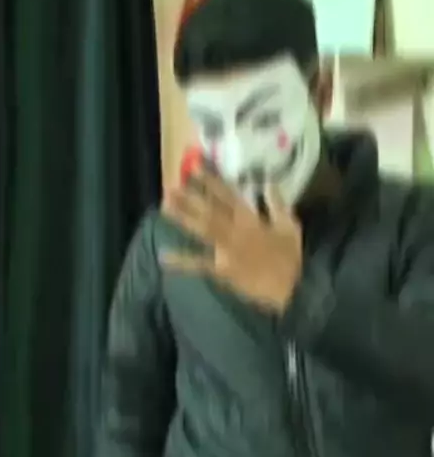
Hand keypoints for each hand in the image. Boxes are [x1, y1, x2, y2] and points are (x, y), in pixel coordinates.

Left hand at [161, 168, 302, 312]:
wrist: (292, 289)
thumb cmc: (291, 258)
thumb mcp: (290, 226)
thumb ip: (277, 203)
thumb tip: (267, 182)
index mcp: (251, 219)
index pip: (228, 195)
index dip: (211, 181)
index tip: (194, 167)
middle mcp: (235, 231)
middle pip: (209, 210)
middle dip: (189, 197)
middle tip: (169, 186)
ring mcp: (226, 250)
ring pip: (202, 230)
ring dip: (183, 218)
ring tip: (165, 207)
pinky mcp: (222, 270)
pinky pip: (199, 265)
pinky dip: (181, 261)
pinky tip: (163, 257)